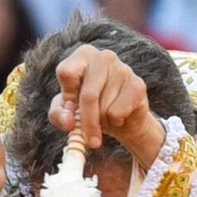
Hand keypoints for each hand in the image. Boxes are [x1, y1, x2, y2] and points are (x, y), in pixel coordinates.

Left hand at [49, 44, 164, 166]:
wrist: (123, 118)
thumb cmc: (90, 110)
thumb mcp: (66, 112)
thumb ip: (58, 114)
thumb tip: (67, 120)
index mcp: (82, 56)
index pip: (66, 72)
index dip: (68, 97)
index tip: (71, 111)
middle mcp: (103, 57)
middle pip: (87, 95)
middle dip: (87, 122)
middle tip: (90, 140)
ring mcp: (123, 68)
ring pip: (104, 106)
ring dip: (102, 121)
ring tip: (105, 116)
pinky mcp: (137, 84)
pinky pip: (118, 112)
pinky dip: (116, 120)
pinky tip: (120, 114)